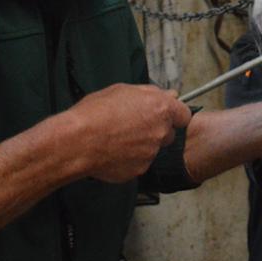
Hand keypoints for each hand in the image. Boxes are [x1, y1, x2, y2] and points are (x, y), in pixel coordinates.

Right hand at [64, 83, 191, 181]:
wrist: (77, 141)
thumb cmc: (96, 112)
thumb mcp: (122, 90)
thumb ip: (150, 93)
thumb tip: (168, 95)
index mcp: (160, 108)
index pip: (184, 115)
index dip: (173, 115)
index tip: (163, 115)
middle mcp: (160, 132)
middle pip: (168, 133)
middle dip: (156, 131)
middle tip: (133, 127)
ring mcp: (151, 153)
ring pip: (152, 149)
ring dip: (141, 145)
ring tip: (117, 139)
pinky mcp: (139, 170)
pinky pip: (138, 163)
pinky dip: (129, 160)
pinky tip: (112, 153)